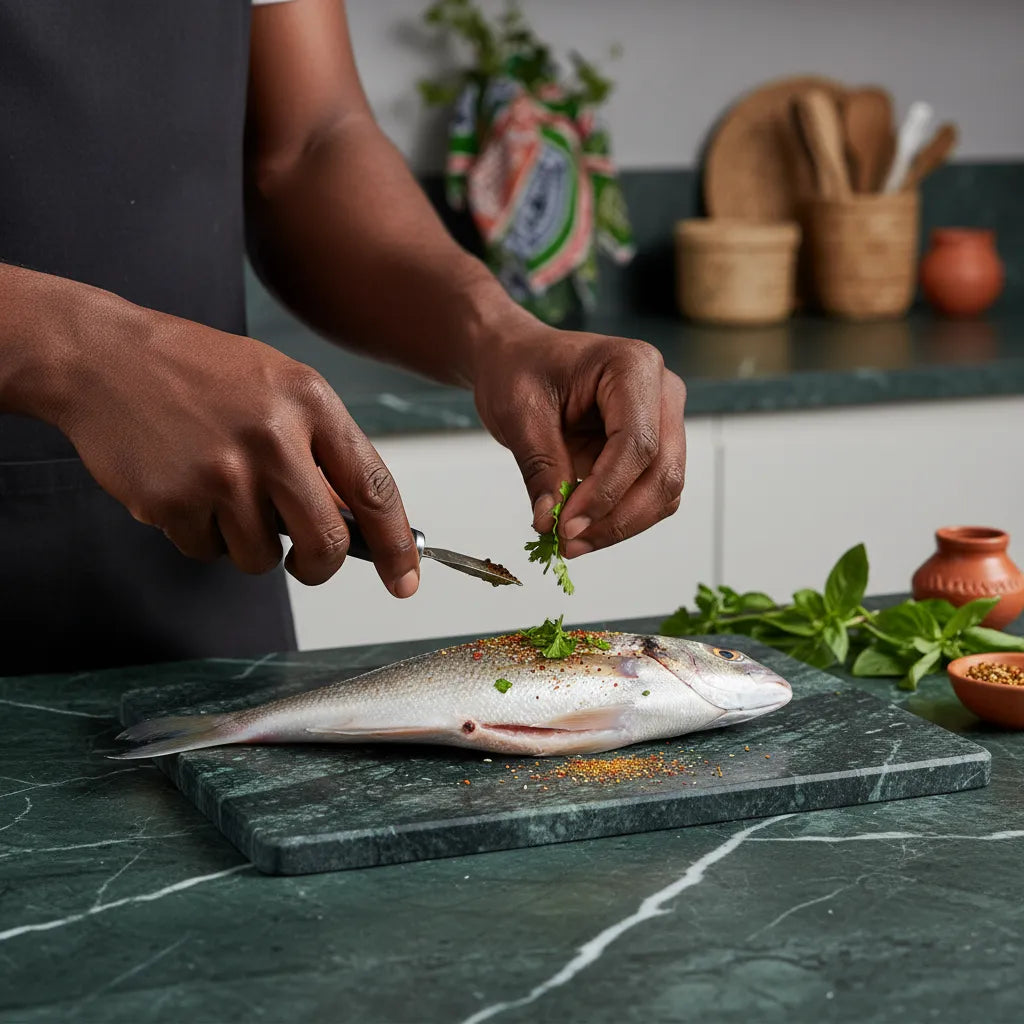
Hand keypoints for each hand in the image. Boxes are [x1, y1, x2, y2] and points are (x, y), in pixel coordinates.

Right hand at [56, 302, 419, 595]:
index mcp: (310, 402)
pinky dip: (202, 534)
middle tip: (306, 562)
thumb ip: (321, 450)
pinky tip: (186, 489)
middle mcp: (273, 438)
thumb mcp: (278, 388)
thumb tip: (355, 523)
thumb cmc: (198, 371)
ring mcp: (222, 472)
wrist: (104, 357)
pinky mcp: (174, 500)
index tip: (405, 581)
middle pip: (326, 544)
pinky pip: (209, 552)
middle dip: (319, 566)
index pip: (375, 490)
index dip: (396, 546)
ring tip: (223, 493)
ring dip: (248, 543)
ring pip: (262, 559)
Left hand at [473, 326, 686, 556]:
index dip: (606, 492)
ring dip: (620, 525)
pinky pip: (650, 495)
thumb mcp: (518, 413)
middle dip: (617, 517)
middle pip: (663, 472)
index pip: (637, 442)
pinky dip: (619, 518)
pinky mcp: (653, 448)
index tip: (567, 525)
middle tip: (568, 542)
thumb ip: (540, 467)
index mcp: (633, 366)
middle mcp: (662, 392)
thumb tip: (551, 520)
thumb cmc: (519, 369)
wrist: (518, 360)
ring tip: (570, 540)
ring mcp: (663, 421)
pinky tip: (582, 528)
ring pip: (663, 491)